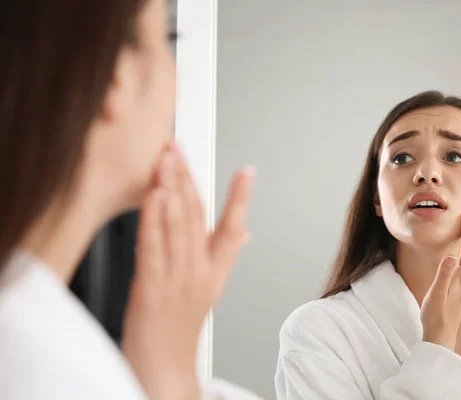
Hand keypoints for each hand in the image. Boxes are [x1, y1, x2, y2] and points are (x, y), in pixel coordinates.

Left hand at [121, 145, 255, 399]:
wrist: (164, 369)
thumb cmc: (179, 329)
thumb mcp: (208, 290)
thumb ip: (224, 255)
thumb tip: (244, 231)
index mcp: (214, 272)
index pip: (233, 229)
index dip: (241, 199)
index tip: (247, 172)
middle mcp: (199, 273)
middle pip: (198, 218)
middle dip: (189, 179)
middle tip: (180, 149)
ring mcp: (177, 282)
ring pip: (177, 227)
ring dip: (171, 189)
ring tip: (168, 161)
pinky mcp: (151, 291)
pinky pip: (153, 249)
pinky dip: (154, 220)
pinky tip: (154, 197)